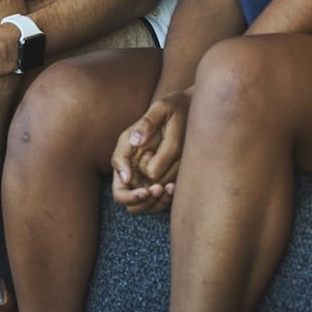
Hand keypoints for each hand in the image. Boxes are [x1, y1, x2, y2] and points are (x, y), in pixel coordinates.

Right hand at [110, 89, 191, 214]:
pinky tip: (173, 188)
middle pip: (122, 193)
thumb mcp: (162, 109)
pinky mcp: (160, 183)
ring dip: (152, 202)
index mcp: (128, 144)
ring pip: (139, 203)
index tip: (140, 185)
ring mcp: (145, 175)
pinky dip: (163, 201)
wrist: (194, 114)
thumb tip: (135, 141)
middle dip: (136, 198)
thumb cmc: (176, 109)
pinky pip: (156, 202)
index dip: (124, 177)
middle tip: (155, 190)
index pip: (118, 164)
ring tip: (168, 188)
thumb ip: (147, 123)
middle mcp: (133, 162)